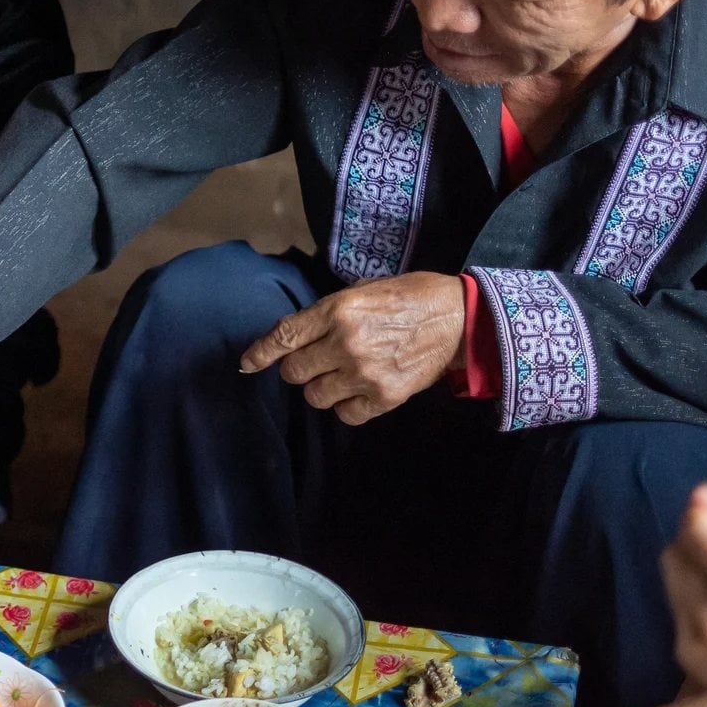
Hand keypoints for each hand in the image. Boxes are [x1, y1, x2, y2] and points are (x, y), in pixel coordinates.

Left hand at [239, 271, 464, 424]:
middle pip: (294, 372)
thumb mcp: (361, 292)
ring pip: (315, 396)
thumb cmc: (407, 298)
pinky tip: (358, 390)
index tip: (247, 364)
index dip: (260, 353)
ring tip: (341, 374)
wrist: (459, 318)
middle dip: (298, 368)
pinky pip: (345, 414)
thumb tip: (289, 335)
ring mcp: (365, 373)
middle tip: (317, 360)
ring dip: (321, 387)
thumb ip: (324, 314)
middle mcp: (346, 342)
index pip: (284, 337)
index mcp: (338, 310)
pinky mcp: (385, 396)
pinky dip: (346, 406)